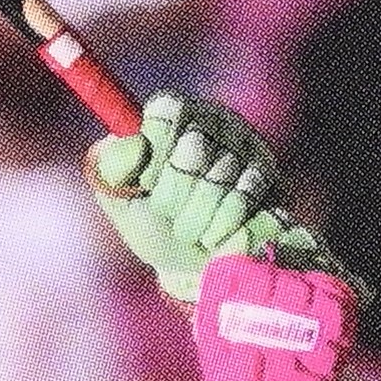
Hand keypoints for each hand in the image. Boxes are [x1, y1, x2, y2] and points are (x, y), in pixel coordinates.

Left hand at [88, 92, 335, 302]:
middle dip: (173, 195)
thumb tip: (134, 142)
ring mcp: (245, 143)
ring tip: (188, 230)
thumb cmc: (152, 223)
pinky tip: (213, 236)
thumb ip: (112, 168)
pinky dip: (221, 226)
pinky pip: (245, 196)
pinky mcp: (269, 174)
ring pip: (220, 176)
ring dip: (195, 218)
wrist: (193, 268)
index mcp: (171, 111)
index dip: (154, 157)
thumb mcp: (120, 199)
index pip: (166, 113)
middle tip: (166, 212)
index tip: (146, 185)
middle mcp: (211, 117)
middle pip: (194, 146)